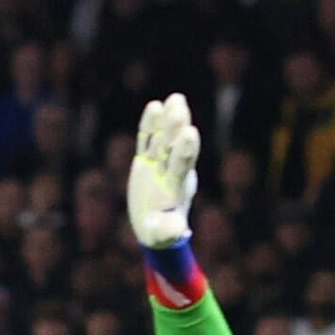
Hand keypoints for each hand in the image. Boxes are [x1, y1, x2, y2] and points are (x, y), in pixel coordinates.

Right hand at [126, 93, 199, 247]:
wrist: (154, 226)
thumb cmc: (160, 233)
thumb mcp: (163, 235)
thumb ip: (170, 231)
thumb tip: (178, 231)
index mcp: (175, 188)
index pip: (181, 166)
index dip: (184, 150)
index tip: (189, 133)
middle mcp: (169, 172)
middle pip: (173, 147)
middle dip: (175, 129)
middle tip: (179, 108)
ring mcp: (157, 165)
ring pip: (163, 139)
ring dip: (168, 121)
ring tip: (174, 99)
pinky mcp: (145, 162)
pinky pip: (146, 141)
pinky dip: (150, 126)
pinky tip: (154, 107)